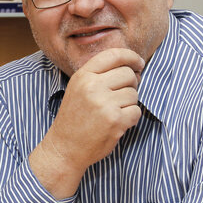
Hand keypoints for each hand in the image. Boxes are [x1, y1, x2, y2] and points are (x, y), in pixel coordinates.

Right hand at [30, 48, 143, 197]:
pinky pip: (136, 111)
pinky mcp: (115, 121)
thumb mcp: (78, 89)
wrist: (64, 148)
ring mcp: (104, 104)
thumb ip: (99, 74)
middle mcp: (93, 86)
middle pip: (128, 74)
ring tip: (114, 112)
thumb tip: (133, 67)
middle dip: (131, 84)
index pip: (114, 55)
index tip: (138, 63)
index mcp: (83, 76)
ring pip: (134, 94)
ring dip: (129, 104)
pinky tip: (118, 123)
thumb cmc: (74, 119)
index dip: (131, 57)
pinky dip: (131, 118)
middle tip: (122, 96)